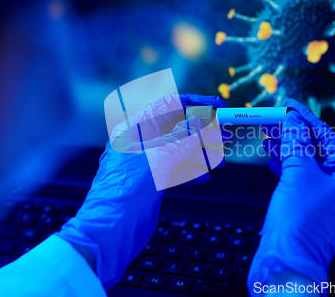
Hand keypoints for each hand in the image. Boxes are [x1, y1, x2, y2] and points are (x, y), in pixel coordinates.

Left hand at [56, 94, 226, 290]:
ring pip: (179, 150)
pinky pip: (175, 170)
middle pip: (176, 128)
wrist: (111, 231)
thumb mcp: (159, 157)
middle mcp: (139, 142)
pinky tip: (204, 177)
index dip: (194, 103)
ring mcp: (146, 163)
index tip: (217, 106)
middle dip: (202, 132)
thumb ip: (183, 137)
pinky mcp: (151, 182)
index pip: (168, 105)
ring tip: (219, 162)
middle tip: (224, 137)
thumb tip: (201, 119)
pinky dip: (190, 171)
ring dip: (200, 153)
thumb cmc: (126, 190)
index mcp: (134, 128)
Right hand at [248, 99, 334, 292]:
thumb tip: (294, 122)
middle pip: (318, 152)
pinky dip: (285, 167)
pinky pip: (299, 180)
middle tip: (276, 119)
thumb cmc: (301, 224)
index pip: (330, 140)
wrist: (286, 262)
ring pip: (306, 166)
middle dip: (294, 135)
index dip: (308, 121)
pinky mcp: (309, 209)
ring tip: (269, 134)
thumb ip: (296, 143)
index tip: (292, 107)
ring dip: (287, 149)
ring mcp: (326, 201)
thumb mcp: (299, 173)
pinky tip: (272, 157)